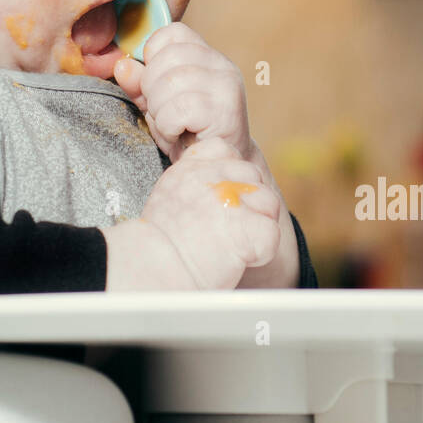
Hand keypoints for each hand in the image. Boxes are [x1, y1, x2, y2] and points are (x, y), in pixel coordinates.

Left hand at [113, 22, 251, 165]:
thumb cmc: (187, 134)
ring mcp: (227, 87)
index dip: (152, 57)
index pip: (172, 33)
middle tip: (163, 112)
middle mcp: (222, 66)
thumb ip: (139, 83)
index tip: (157, 84)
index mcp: (207, 56)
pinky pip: (178, 109)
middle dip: (151, 89)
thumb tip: (122, 66)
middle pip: (166, 57)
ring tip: (171, 126)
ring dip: (159, 111)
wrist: (215, 169)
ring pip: (170, 83)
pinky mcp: (226, 112)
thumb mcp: (157, 103)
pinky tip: (177, 135)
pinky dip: (168, 126)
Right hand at [139, 137, 282, 289]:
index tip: (224, 197)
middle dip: (249, 202)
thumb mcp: (167, 201)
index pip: (224, 149)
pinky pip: (271, 234)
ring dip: (258, 225)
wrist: (151, 273)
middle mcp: (209, 177)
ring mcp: (229, 200)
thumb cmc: (155, 250)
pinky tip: (239, 259)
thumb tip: (216, 193)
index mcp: (188, 169)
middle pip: (252, 175)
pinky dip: (261, 252)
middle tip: (229, 230)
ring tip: (232, 246)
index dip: (232, 173)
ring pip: (269, 203)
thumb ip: (193, 188)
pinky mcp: (246, 228)